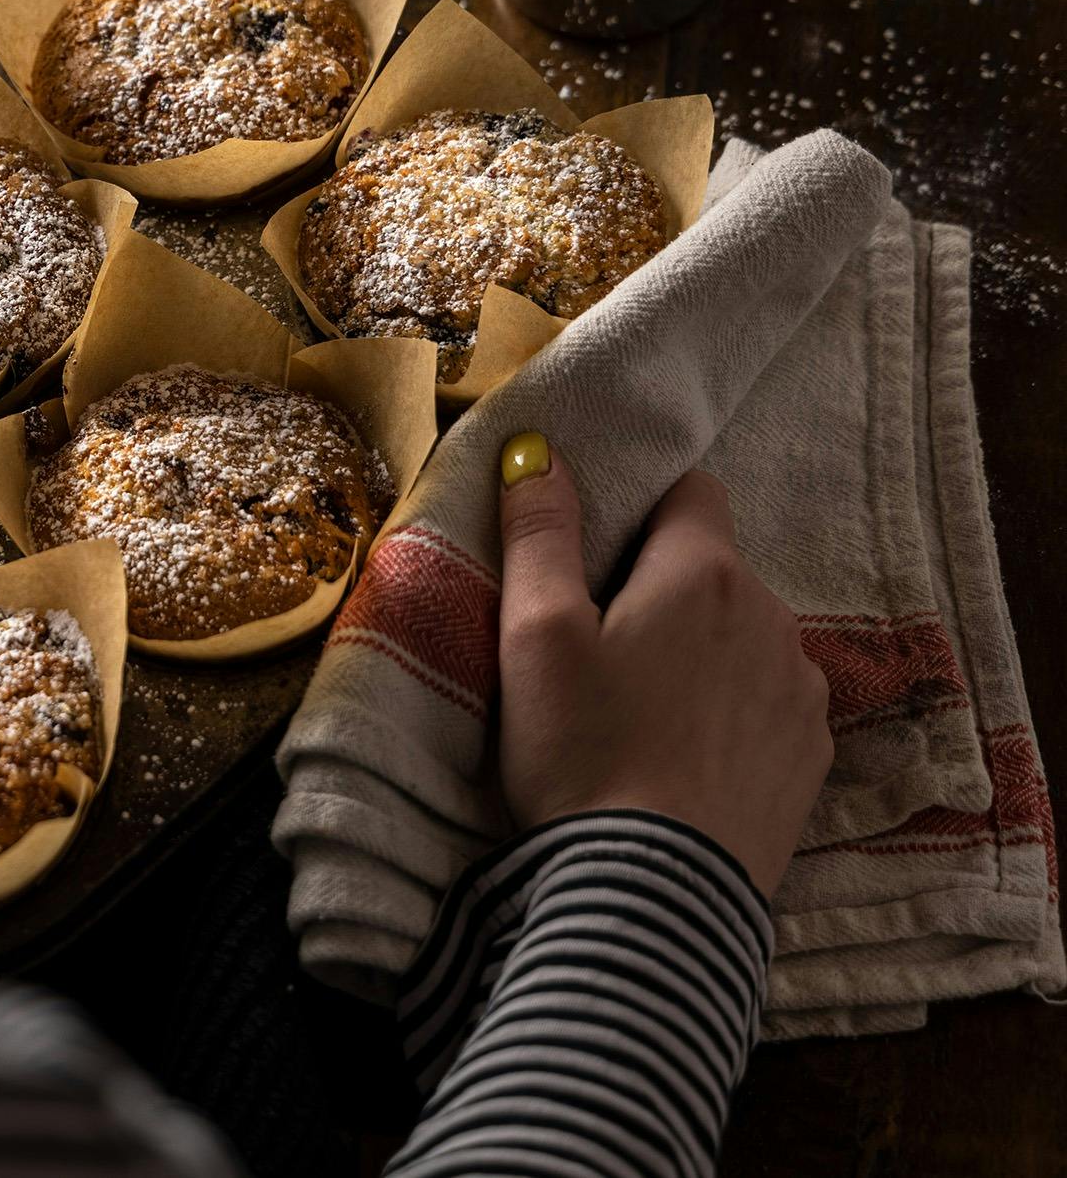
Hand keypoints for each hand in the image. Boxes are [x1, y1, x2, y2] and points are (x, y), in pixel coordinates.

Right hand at [493, 432, 831, 898]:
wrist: (653, 896)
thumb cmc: (584, 753)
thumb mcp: (535, 636)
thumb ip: (538, 534)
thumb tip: (537, 449)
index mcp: (703, 574)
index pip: (691, 491)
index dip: (640, 508)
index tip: (594, 552)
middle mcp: (772, 618)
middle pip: (714, 569)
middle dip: (662, 589)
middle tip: (596, 647)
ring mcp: (801, 691)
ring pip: (744, 638)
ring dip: (701, 654)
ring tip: (638, 714)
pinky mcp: (810, 758)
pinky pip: (766, 704)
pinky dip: (728, 714)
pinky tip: (680, 759)